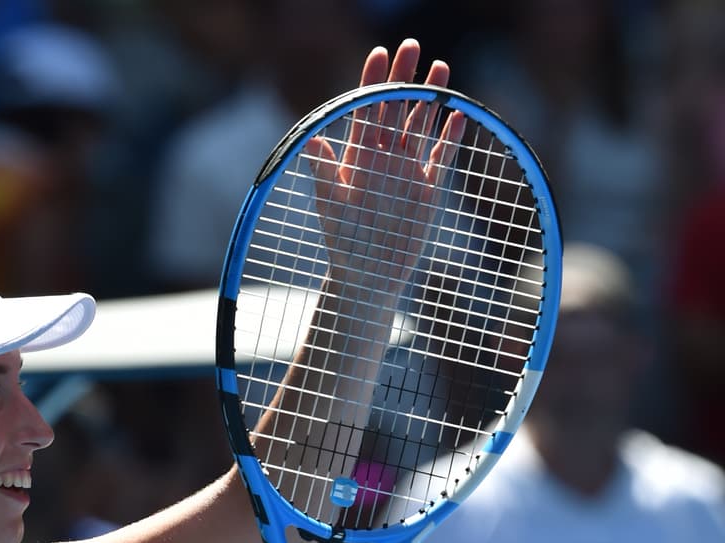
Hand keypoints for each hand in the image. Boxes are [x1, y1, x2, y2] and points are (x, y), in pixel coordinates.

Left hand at [306, 39, 465, 284]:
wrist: (368, 274)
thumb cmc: (342, 238)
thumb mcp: (329, 202)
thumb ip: (322, 169)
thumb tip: (308, 139)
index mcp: (357, 155)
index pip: (365, 108)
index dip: (372, 80)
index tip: (380, 52)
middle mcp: (383, 157)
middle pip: (395, 108)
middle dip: (403, 77)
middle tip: (413, 45)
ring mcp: (407, 170)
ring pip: (421, 125)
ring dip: (430, 98)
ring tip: (440, 67)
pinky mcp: (428, 188)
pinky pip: (442, 156)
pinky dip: (450, 137)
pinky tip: (457, 115)